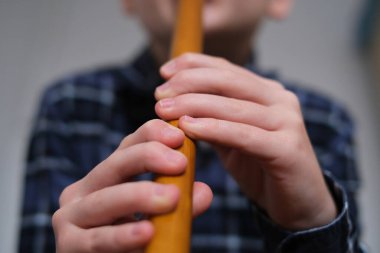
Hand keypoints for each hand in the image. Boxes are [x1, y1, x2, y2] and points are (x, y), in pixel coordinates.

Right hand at [52, 119, 212, 252]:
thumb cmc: (133, 241)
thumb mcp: (158, 216)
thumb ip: (179, 203)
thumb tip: (204, 191)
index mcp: (106, 177)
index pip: (128, 146)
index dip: (152, 135)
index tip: (180, 136)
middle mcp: (84, 191)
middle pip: (115, 164)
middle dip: (148, 158)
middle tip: (181, 163)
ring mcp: (71, 216)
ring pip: (105, 200)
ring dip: (139, 195)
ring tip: (172, 197)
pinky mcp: (68, 245)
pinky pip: (97, 239)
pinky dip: (122, 235)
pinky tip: (145, 232)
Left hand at [155, 53, 336, 229]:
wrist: (300, 204)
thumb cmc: (262, 169)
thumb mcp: (233, 140)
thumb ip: (213, 120)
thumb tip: (176, 106)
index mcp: (267, 92)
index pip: (226, 69)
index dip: (193, 65)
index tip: (164, 72)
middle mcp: (280, 99)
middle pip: (228, 81)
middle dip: (188, 83)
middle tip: (158, 94)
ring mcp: (287, 122)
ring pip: (233, 106)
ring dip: (194, 105)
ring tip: (164, 110)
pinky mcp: (288, 148)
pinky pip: (244, 135)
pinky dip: (214, 129)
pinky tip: (189, 128)